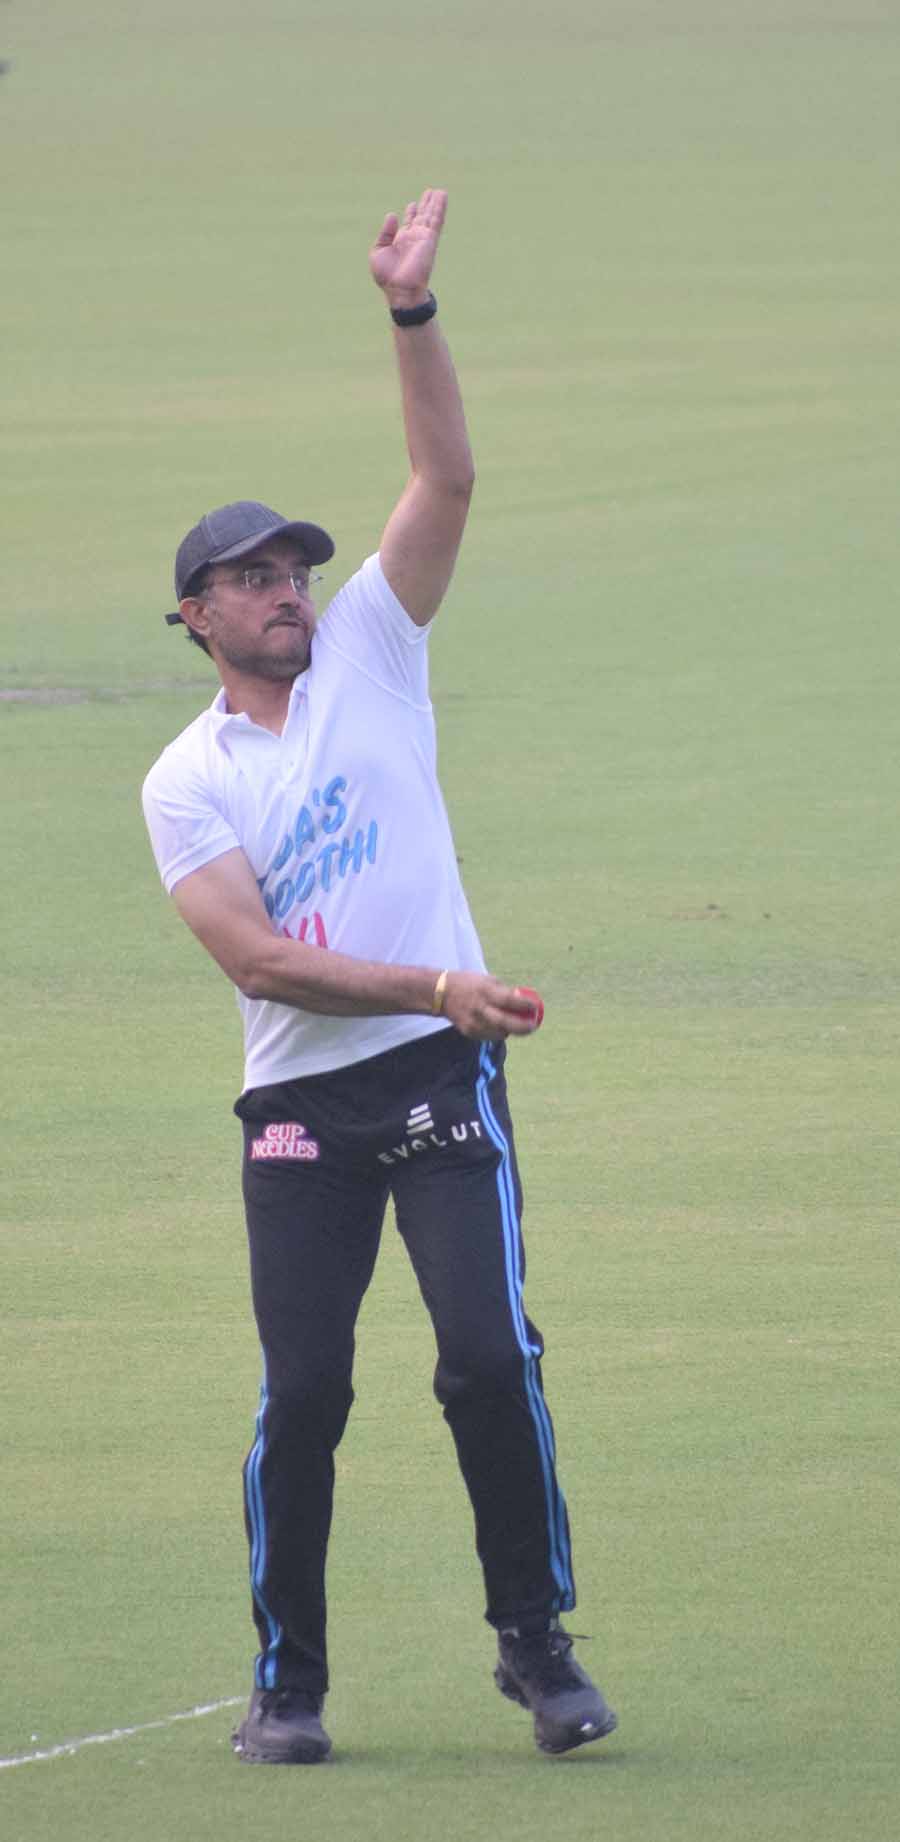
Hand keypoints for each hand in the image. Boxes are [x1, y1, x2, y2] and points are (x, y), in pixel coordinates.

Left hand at [369, 187, 447, 307]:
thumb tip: (392, 215)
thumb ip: (385, 233)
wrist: (399, 289)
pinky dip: (439, 208)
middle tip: (430, 192)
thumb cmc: (387, 276)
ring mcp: (423, 238)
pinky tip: (442, 197)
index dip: (411, 212)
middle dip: (426, 205)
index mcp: (401, 241)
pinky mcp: (430, 240)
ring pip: (431, 216)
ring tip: (440, 191)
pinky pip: (436, 221)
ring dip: (435, 203)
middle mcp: (413, 238)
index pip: (409, 223)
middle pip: (422, 217)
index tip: (413, 204)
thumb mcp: (378, 251)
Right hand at [441, 972, 543, 1041]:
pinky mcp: (469, 1032)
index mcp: (485, 991)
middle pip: (505, 1023)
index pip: (509, 1000)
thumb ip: (505, 991)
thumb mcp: (488, 980)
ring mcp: (473, 1022)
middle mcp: (479, 1008)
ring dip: (511, 1030)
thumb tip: (524, 1001)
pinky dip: (498, 1032)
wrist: (442, 994)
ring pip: (499, 1033)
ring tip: (516, 1024)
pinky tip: (499, 1026)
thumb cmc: (469, 984)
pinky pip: (489, 1036)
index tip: (535, 1007)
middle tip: (533, 1026)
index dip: (524, 1005)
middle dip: (522, 1027)